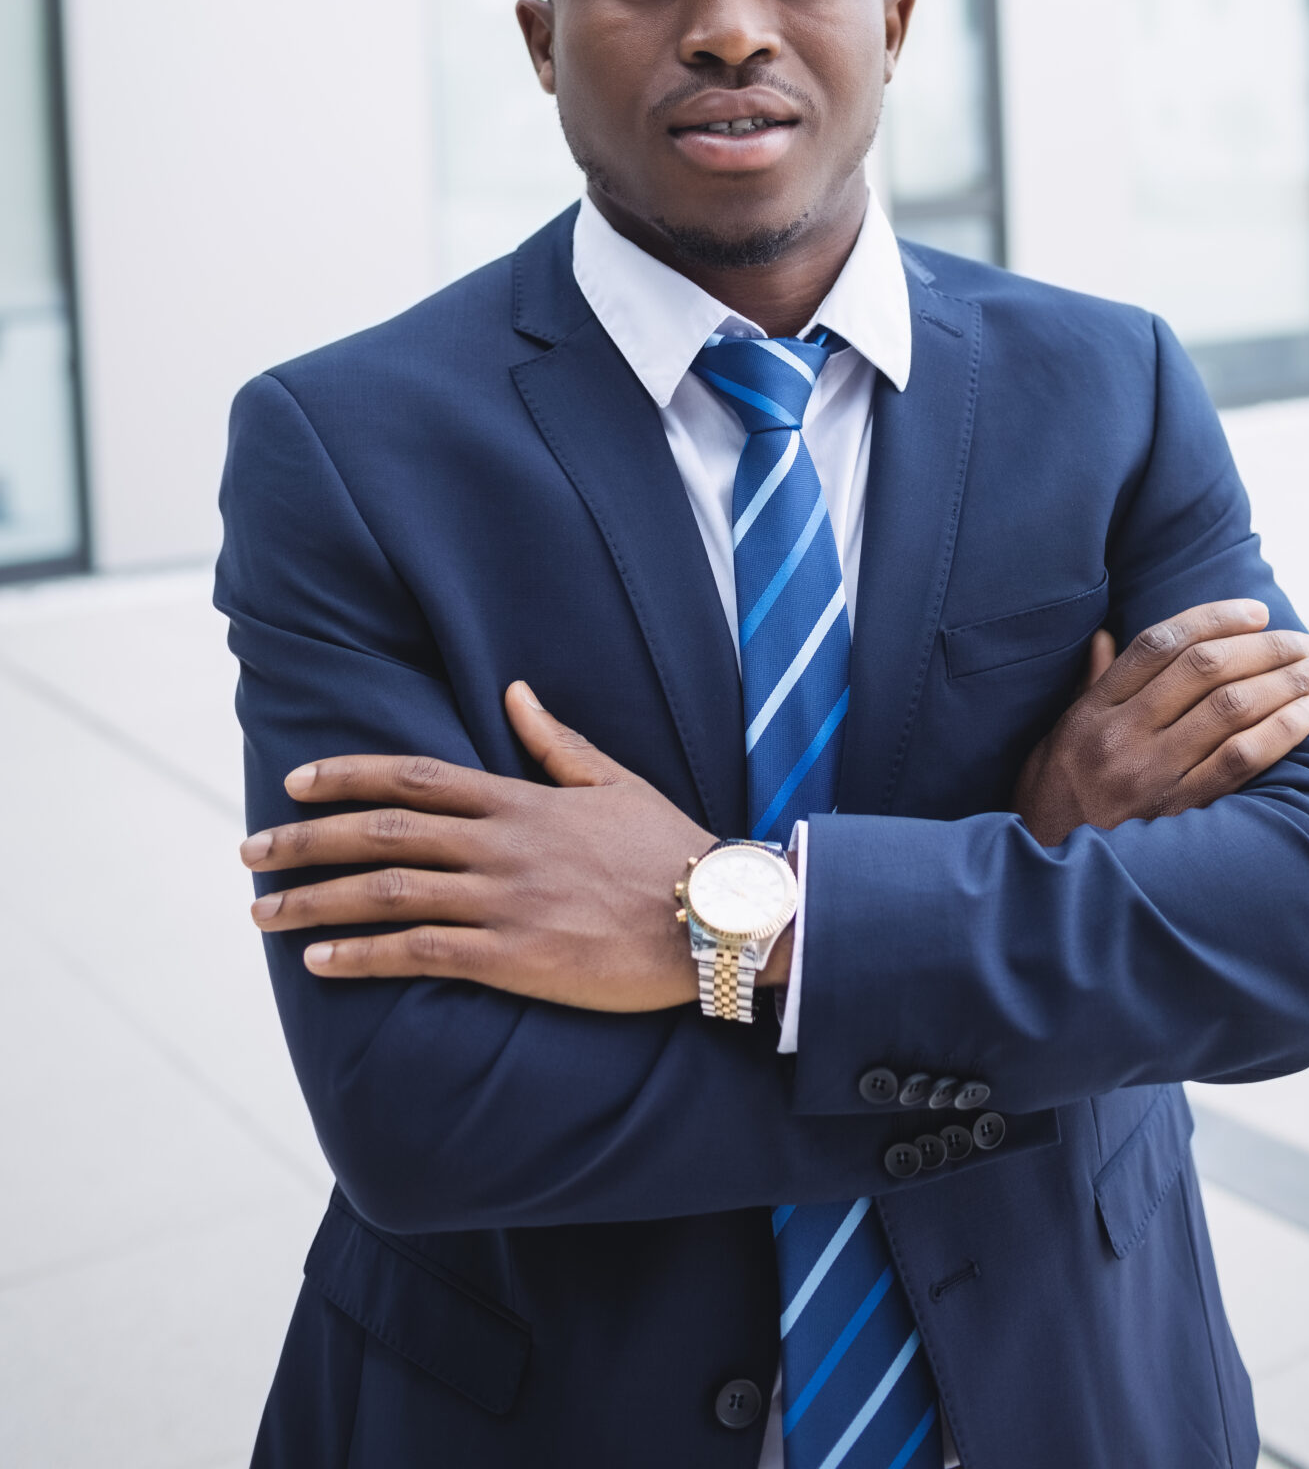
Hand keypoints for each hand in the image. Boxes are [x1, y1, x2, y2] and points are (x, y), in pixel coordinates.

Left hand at [240, 684, 725, 1010]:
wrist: (716, 917)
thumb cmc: (669, 848)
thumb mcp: (613, 781)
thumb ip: (555, 740)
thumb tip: (513, 690)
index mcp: (519, 799)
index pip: (413, 777)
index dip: (346, 776)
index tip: (295, 783)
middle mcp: (499, 845)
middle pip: (380, 834)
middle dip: (305, 842)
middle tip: (249, 852)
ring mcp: (502, 901)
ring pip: (386, 894)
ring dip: (314, 903)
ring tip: (262, 914)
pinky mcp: (512, 958)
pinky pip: (420, 954)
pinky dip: (363, 957)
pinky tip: (320, 962)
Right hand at [1012, 600, 1308, 845]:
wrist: (1042, 871)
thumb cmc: (1059, 794)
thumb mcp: (1062, 732)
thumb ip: (1090, 683)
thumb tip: (1106, 635)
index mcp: (1094, 709)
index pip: (1160, 643)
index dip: (1214, 618)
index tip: (1258, 611)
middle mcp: (1122, 736)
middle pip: (1205, 669)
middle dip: (1267, 648)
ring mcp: (1151, 776)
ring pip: (1229, 709)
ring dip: (1287, 683)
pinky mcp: (1179, 814)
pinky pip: (1238, 763)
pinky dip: (1280, 731)